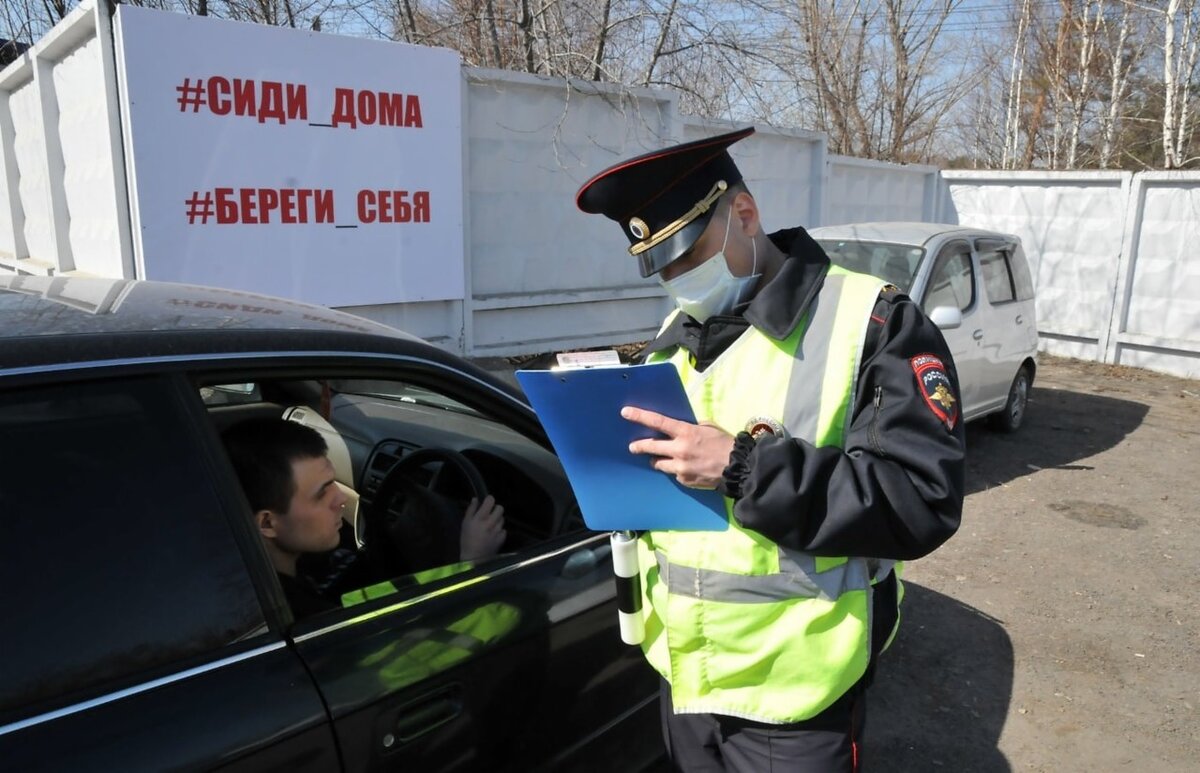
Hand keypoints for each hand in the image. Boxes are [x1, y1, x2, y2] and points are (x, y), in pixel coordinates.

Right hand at [460, 495, 505, 561]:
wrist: (474, 558)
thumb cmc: (466, 539)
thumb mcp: (465, 523)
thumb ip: (471, 510)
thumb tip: (476, 499)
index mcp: (480, 517)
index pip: (491, 500)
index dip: (489, 499)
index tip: (486, 503)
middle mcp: (491, 522)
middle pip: (500, 508)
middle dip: (495, 509)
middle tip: (490, 514)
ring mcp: (498, 530)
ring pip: (502, 518)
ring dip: (497, 520)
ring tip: (491, 525)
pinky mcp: (502, 538)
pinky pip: (503, 529)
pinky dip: (499, 530)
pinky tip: (493, 534)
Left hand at [621, 406, 735, 489]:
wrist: (738, 467)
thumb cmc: (724, 443)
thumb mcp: (708, 427)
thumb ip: (691, 427)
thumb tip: (679, 428)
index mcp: (686, 432)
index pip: (658, 422)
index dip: (640, 416)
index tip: (625, 412)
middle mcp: (680, 450)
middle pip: (650, 447)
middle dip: (639, 446)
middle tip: (633, 447)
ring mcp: (680, 467)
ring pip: (658, 464)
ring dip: (658, 460)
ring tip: (665, 459)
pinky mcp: (684, 480)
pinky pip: (674, 474)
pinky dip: (676, 470)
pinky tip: (687, 468)